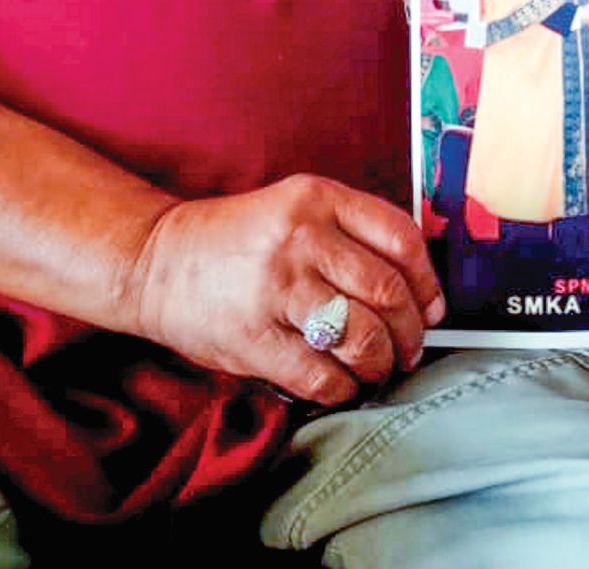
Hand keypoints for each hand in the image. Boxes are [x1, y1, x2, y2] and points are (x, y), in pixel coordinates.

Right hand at [127, 173, 445, 405]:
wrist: (156, 260)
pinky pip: (321, 375)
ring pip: (361, 337)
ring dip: (380, 364)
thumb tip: (421, 293)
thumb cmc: (239, 241)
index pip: (400, 237)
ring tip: (376, 370)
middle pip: (388, 292)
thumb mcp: (296, 210)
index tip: (432, 308)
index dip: (427, 281)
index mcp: (317, 198)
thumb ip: (352, 235)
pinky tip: (339, 385)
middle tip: (408, 350)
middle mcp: (301, 237)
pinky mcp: (253, 337)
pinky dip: (342, 389)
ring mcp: (276, 287)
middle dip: (410, 333)